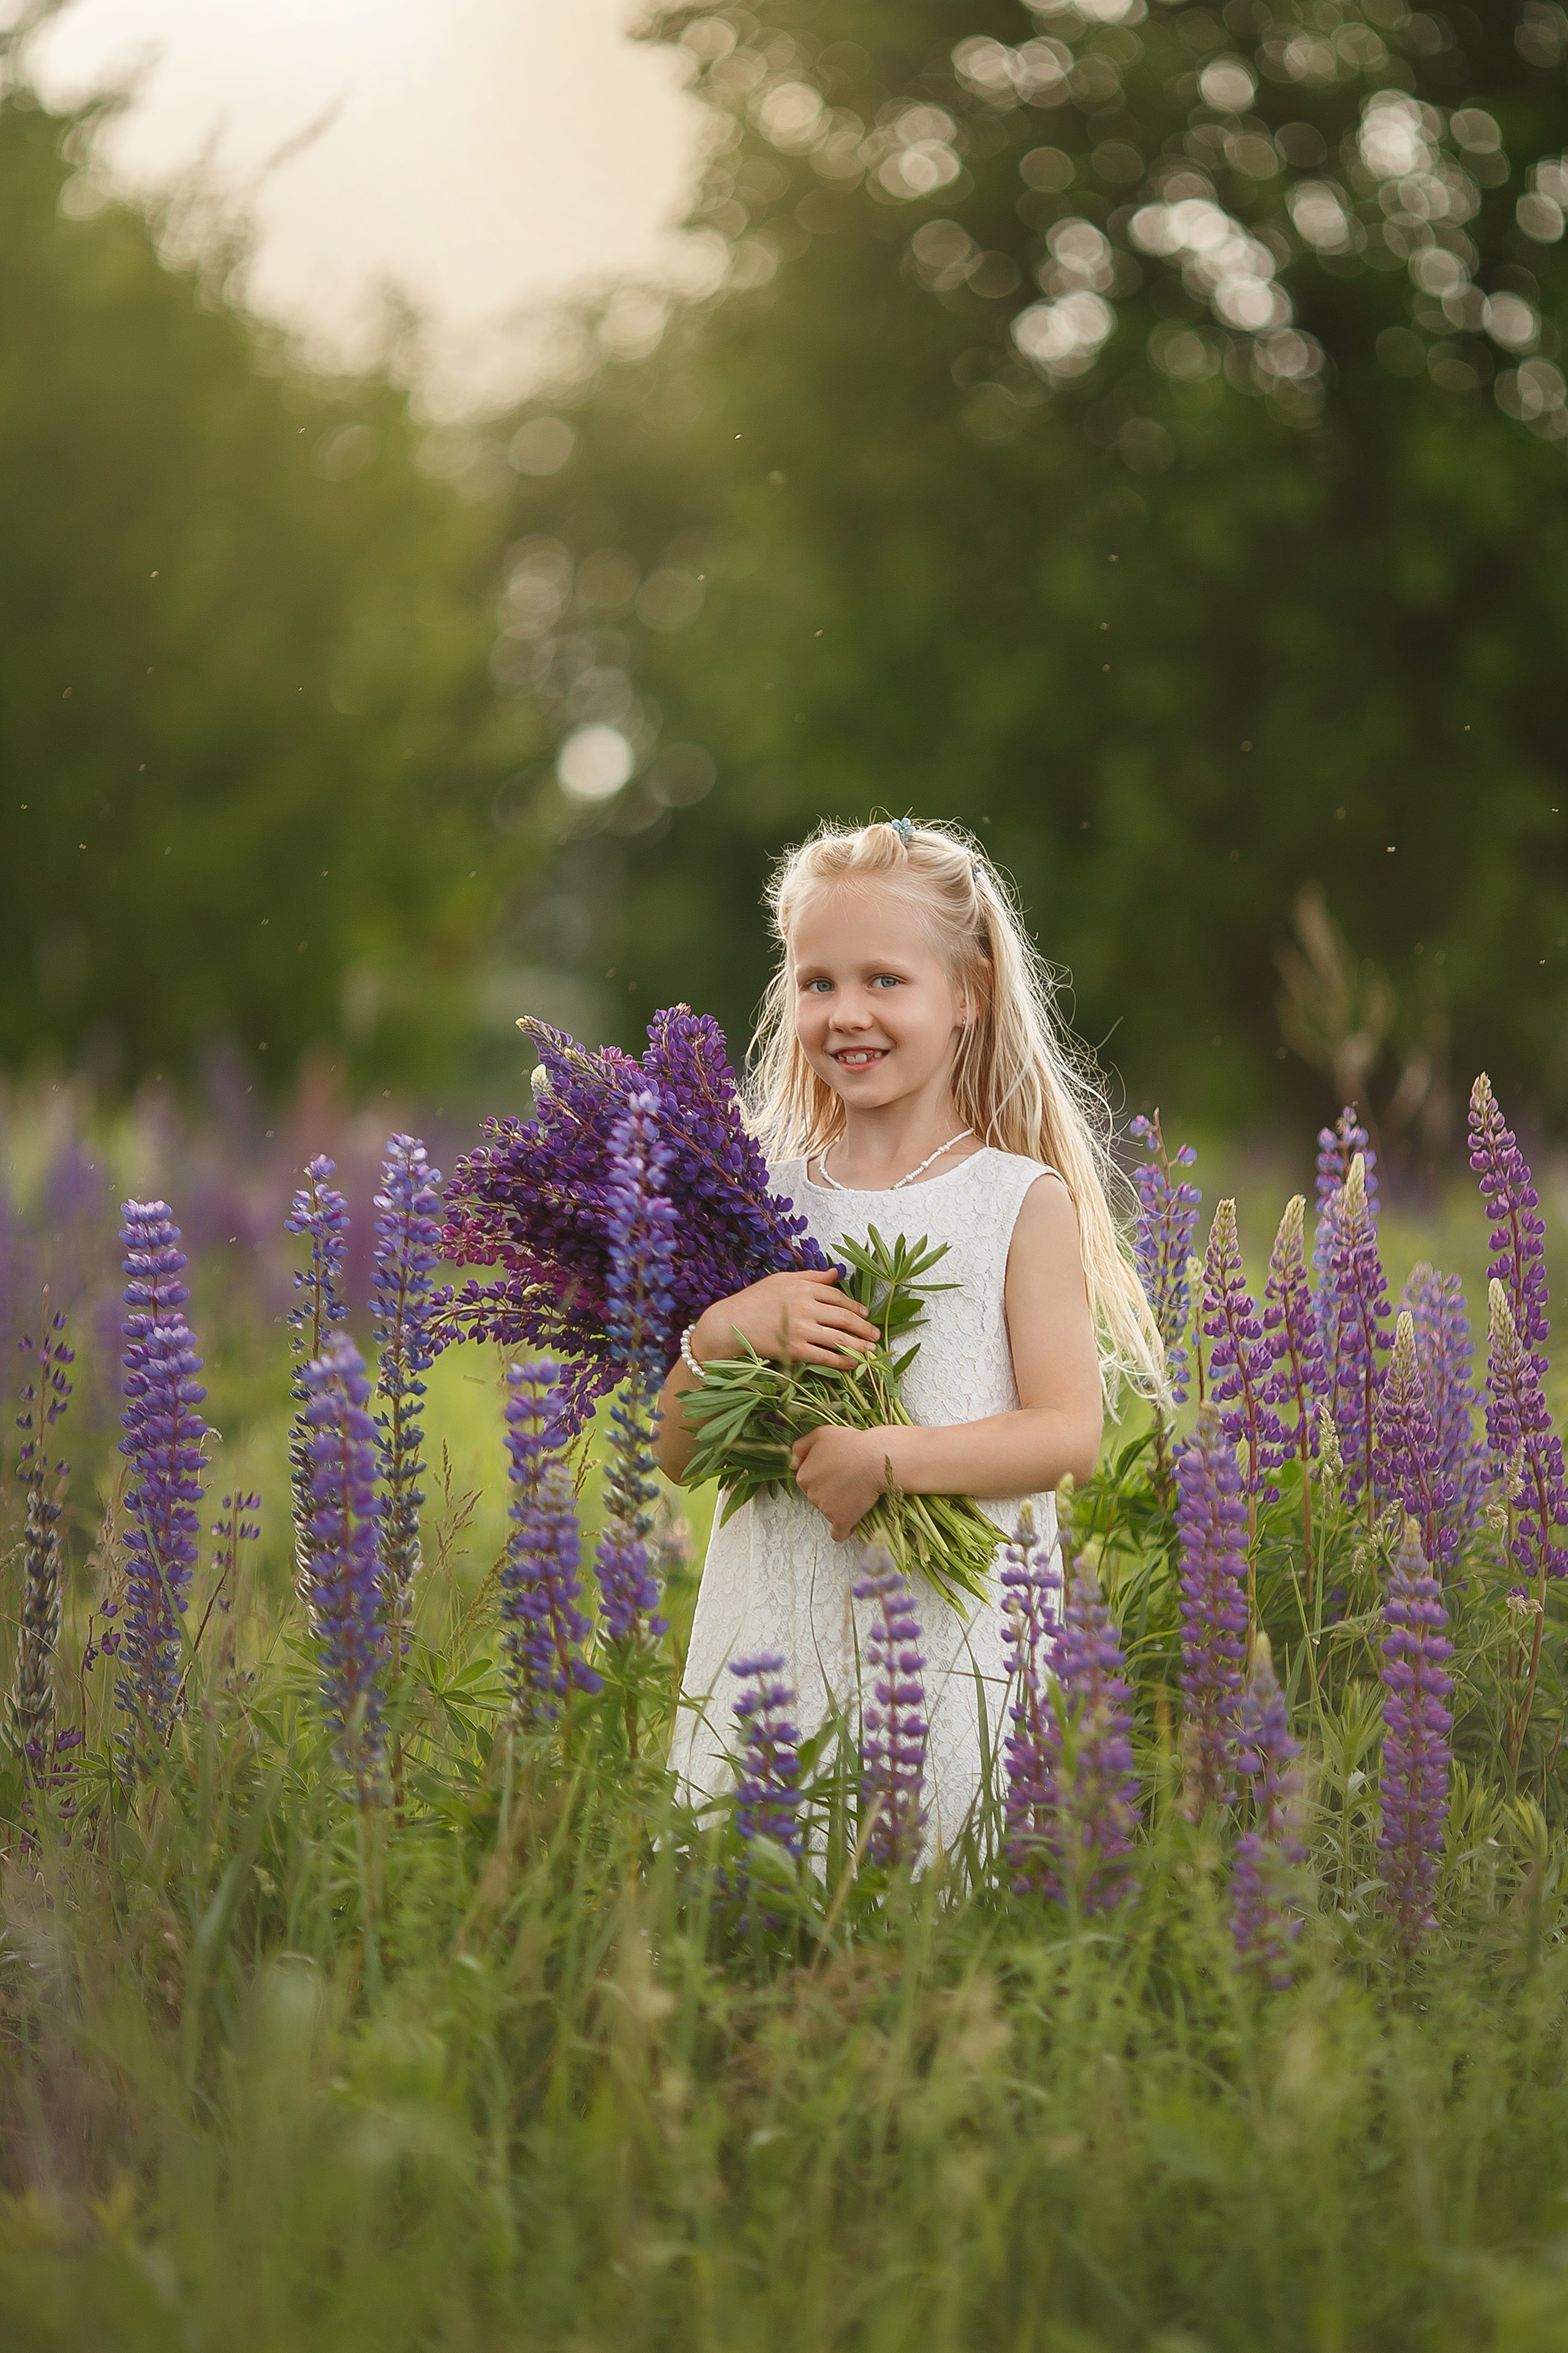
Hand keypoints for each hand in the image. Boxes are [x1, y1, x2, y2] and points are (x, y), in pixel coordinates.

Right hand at [693, 1270, 877, 1369]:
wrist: (730, 1324)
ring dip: (858, 1346)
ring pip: (838, 1338)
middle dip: (863, 1328)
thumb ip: (811, 1276)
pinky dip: (842, 1361)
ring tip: (870, 1351)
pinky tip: (852, 1364)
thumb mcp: (782, 1280)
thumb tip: (836, 1272)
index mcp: (803, 1287)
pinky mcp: (794, 1350)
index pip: (837, 1296)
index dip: (854, 1307)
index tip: (865, 1315)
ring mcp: (800, 1329)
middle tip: (876, 1335)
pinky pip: (825, 1356)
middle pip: (843, 1317)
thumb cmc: (754, 1300)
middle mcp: (805, 1306)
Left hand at [791, 1424, 892, 1541]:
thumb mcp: (820, 1434)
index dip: (824, 1476)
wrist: (875, 1458)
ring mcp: (826, 1509)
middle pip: (819, 1497)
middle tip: (850, 1478)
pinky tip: (851, 1525)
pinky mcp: (842, 1520)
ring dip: (841, 1506)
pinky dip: (844, 1530)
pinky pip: (839, 1533)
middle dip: (831, 1491)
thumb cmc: (851, 1443)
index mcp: (803, 1476)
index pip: (810, 1482)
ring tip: (858, 1491)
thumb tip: (792, 1464)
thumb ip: (800, 1447)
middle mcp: (811, 1495)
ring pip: (830, 1512)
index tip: (838, 1470)